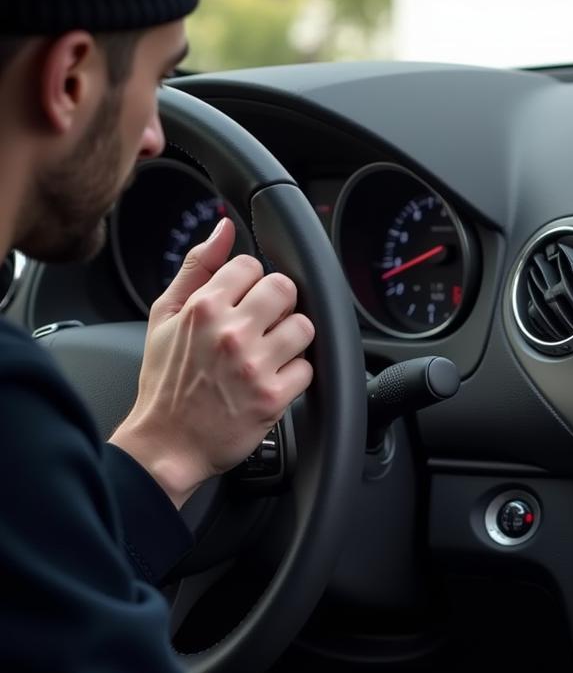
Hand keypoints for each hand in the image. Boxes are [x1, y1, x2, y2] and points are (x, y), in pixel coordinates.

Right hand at [109, 218, 314, 507]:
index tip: (245, 299)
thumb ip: (196, 267)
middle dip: (279, 304)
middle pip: (286, 289)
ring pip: (305, 327)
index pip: (252, 265)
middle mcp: (232, 333)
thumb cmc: (165, 382)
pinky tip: (274, 378)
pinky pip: (308, 368)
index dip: (252, 281)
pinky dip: (296, 374)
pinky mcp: (275, 397)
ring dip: (293, 338)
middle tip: (266, 323)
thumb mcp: (164, 316)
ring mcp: (255, 366)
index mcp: (204, 308)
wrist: (167, 444)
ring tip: (272, 351)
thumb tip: (225, 228)